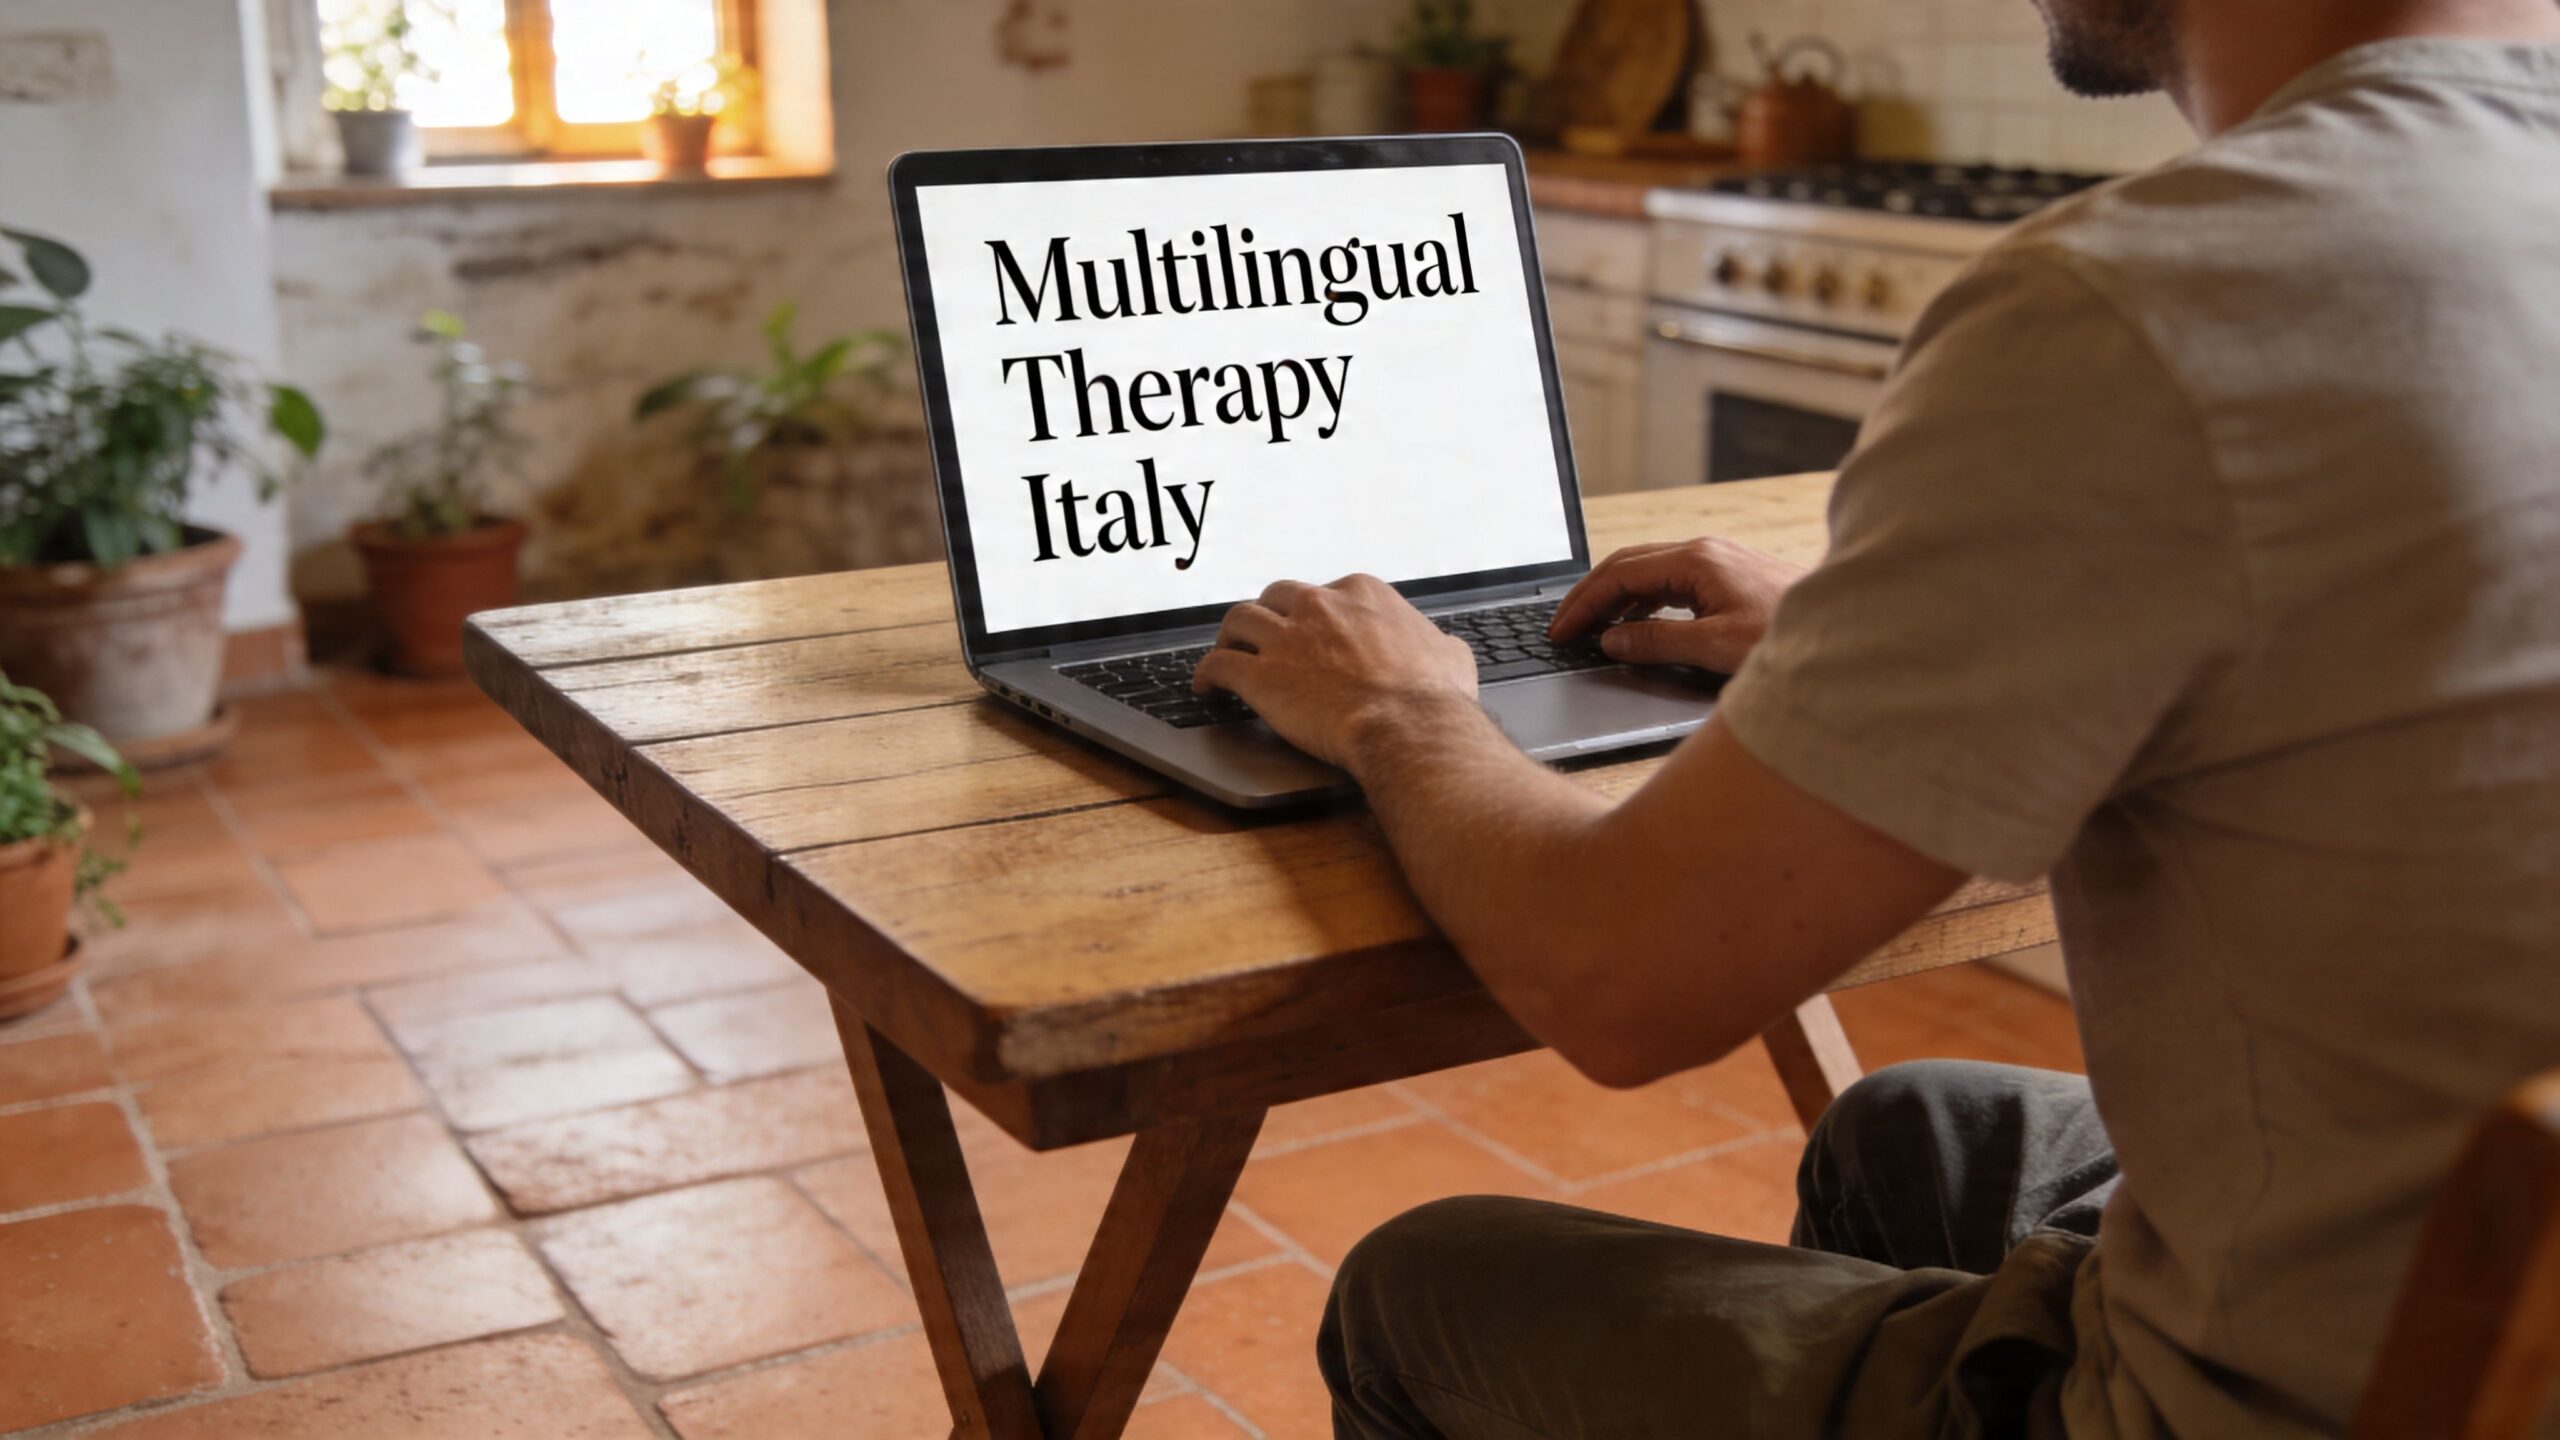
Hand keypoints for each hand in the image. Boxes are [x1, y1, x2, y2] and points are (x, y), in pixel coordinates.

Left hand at [1193, 575, 1479, 768]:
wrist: (1409, 728)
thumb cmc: (1432, 699)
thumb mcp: (1450, 656)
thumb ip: (1438, 644)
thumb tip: (1444, 647)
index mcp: (1362, 594)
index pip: (1324, 592)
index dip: (1313, 615)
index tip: (1310, 631)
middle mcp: (1319, 606)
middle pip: (1276, 597)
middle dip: (1269, 616)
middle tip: (1265, 638)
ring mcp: (1286, 638)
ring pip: (1238, 620)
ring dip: (1231, 637)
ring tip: (1228, 653)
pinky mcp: (1260, 675)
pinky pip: (1217, 665)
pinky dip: (1206, 673)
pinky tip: (1205, 687)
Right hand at [1547, 537, 1805, 672]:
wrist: (1848, 632)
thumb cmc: (1788, 639)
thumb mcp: (1715, 647)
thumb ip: (1658, 642)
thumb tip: (1612, 639)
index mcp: (1695, 560)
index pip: (1618, 574)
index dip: (1582, 604)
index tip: (1560, 631)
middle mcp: (1704, 551)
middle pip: (1627, 565)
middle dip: (1589, 596)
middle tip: (1562, 628)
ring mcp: (1718, 560)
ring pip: (1648, 572)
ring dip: (1615, 598)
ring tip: (1591, 630)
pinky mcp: (1729, 575)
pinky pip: (1670, 582)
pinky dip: (1642, 601)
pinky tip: (1637, 626)